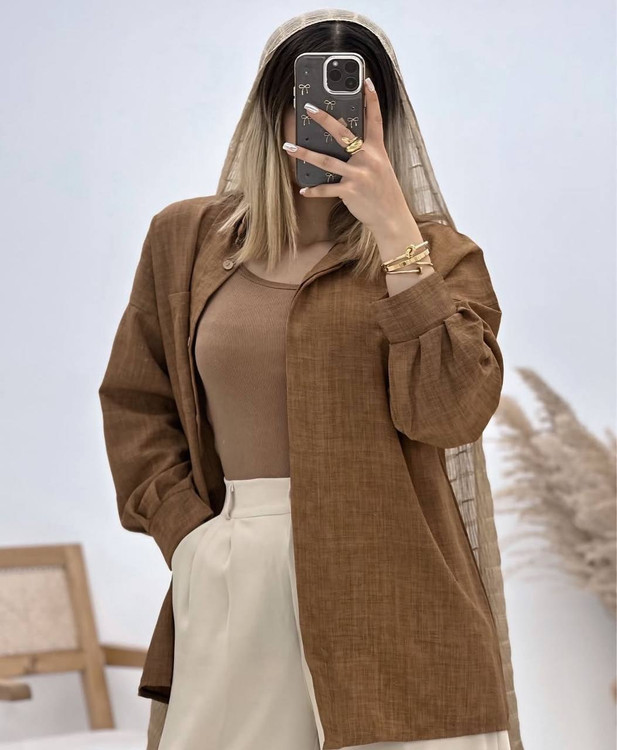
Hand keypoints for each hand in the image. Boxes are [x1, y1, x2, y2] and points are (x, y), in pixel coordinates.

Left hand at [282, 78, 414, 237]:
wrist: (391, 217)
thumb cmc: (383, 191)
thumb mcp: (380, 167)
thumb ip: (365, 153)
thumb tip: (343, 143)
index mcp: (377, 150)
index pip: (375, 119)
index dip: (371, 100)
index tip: (366, 81)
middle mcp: (368, 159)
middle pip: (343, 134)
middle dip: (323, 119)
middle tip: (308, 108)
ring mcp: (359, 174)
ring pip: (326, 161)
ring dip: (304, 154)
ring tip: (288, 146)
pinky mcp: (351, 191)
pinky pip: (327, 189)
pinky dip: (314, 190)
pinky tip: (303, 189)